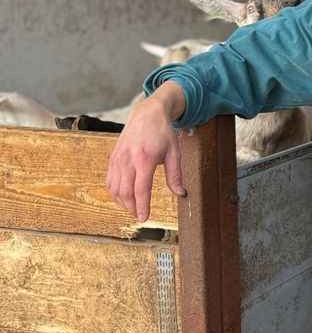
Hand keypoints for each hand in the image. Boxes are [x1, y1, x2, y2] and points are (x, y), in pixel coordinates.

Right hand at [106, 81, 186, 221]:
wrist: (146, 114)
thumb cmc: (163, 133)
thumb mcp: (175, 152)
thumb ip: (175, 175)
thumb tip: (181, 193)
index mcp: (145, 158)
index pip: (141, 189)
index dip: (142, 206)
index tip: (144, 218)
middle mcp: (128, 159)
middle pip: (126, 192)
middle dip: (132, 208)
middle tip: (140, 216)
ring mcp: (118, 159)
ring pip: (115, 189)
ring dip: (123, 202)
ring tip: (133, 208)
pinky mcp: (112, 158)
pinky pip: (110, 181)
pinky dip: (115, 193)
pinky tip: (124, 197)